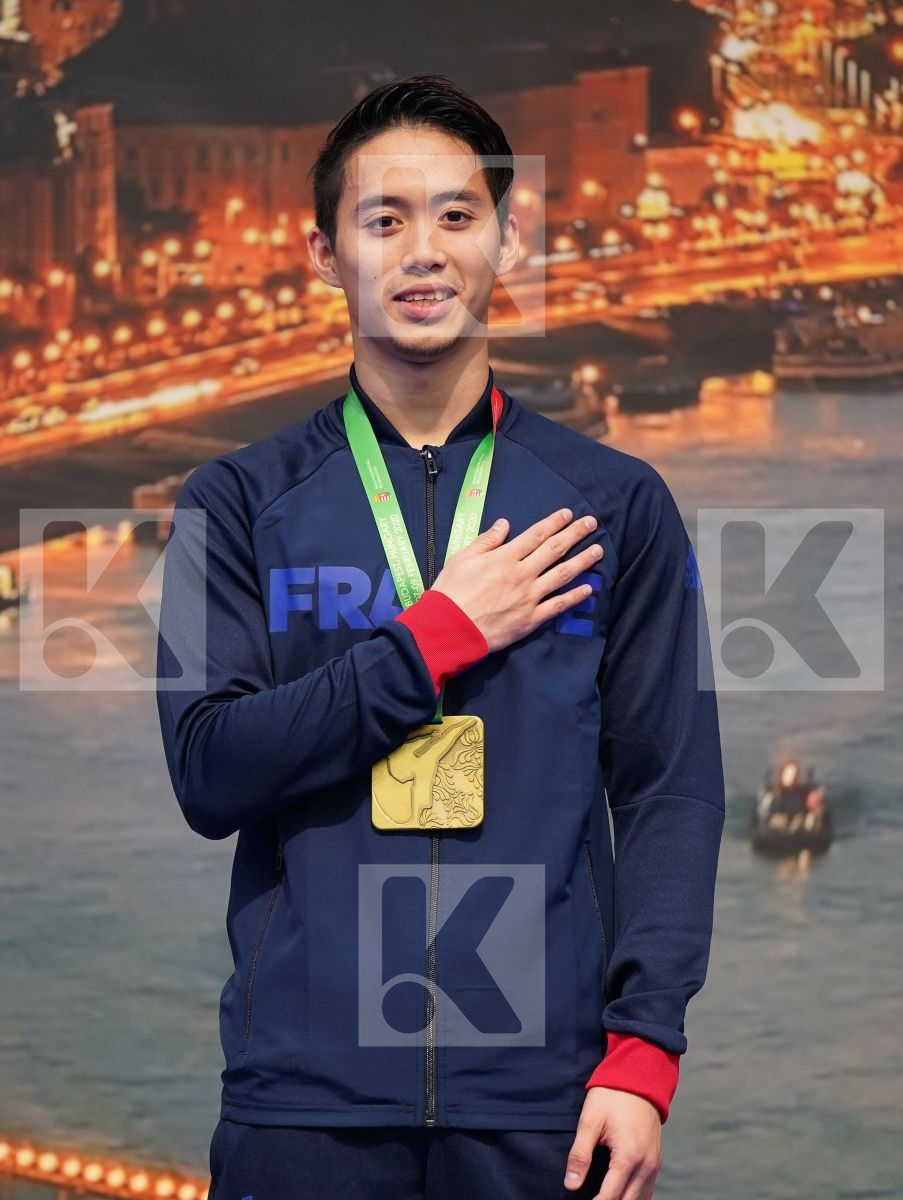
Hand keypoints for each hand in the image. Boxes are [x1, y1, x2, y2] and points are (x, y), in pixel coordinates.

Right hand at [430, 507, 603, 652]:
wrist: (451, 627)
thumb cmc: (451, 591)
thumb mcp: (462, 558)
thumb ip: (486, 540)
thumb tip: (504, 524)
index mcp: (505, 557)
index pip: (536, 535)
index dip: (554, 522)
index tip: (568, 514)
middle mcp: (522, 574)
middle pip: (554, 550)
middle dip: (575, 534)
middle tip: (592, 524)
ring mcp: (529, 597)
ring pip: (562, 575)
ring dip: (582, 561)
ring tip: (598, 551)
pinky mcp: (531, 618)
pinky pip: (558, 606)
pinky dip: (575, 597)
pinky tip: (589, 588)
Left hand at [564, 1087, 662, 1199]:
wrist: (639, 1077)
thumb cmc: (612, 1096)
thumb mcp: (590, 1120)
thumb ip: (580, 1154)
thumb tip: (571, 1185)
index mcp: (628, 1157)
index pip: (609, 1197)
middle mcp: (646, 1166)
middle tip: (589, 1199)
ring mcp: (654, 1165)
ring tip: (600, 1197)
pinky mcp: (656, 1161)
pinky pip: (647, 1191)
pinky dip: (634, 1197)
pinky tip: (619, 1195)